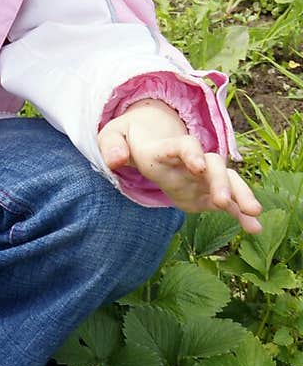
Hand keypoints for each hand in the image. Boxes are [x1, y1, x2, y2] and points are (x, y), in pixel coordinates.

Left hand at [98, 99, 261, 233]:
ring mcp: (202, 176)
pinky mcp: (205, 192)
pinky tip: (254, 229)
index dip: (191, 153)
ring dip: (240, 196)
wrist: (147, 139)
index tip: (198, 165)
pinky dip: (240, 214)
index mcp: (167, 147)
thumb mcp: (113, 136)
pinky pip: (227, 202)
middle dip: (220, 181)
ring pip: (227, 181)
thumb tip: (114, 160)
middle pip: (213, 164)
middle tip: (224, 200)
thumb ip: (111, 146)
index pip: (183, 146)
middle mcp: (191, 159)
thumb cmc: (128, 138)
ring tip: (254, 215)